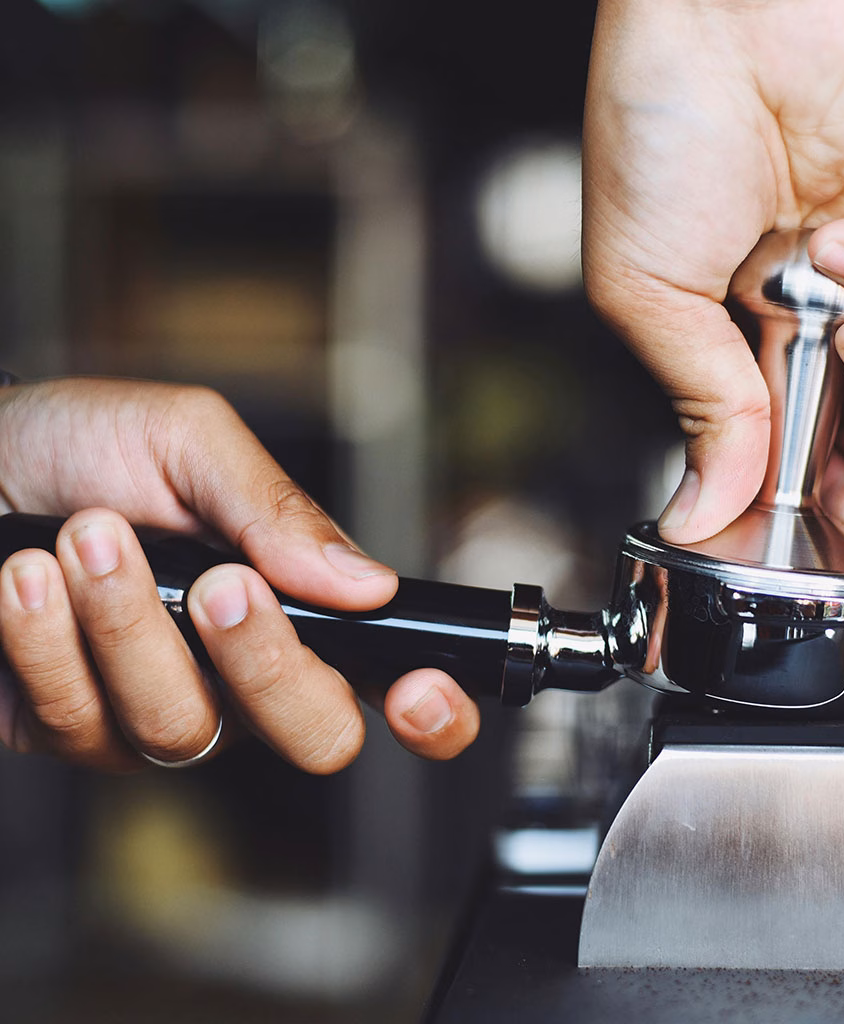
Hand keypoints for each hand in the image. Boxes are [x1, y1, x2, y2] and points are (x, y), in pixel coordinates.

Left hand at [0, 378, 478, 771]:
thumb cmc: (84, 444)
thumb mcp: (190, 443)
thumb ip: (280, 510)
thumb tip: (370, 583)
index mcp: (296, 607)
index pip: (387, 684)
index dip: (432, 714)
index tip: (421, 689)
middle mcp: (241, 676)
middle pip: (313, 737)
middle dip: (270, 662)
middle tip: (224, 583)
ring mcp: (158, 711)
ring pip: (184, 730)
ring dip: (132, 626)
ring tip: (88, 537)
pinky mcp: (70, 729)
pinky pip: (80, 722)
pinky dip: (49, 640)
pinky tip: (25, 578)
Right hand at [583, 0, 843, 560]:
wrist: (716, 8)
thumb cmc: (655, 130)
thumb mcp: (646, 295)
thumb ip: (698, 405)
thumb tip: (702, 506)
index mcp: (725, 345)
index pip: (780, 455)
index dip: (808, 512)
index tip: (824, 554)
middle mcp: (798, 320)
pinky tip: (843, 242)